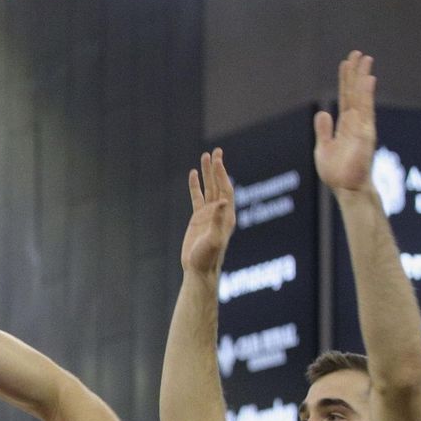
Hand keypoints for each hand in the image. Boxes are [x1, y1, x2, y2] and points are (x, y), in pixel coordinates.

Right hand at [181, 148, 234, 273]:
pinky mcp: (198, 218)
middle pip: (219, 184)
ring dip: (207, 173)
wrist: (199, 269)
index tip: (218, 161)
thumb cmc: (208, 257)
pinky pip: (197, 197)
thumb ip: (219, 220)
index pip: (226, 190)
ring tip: (205, 156)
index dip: (222, 175)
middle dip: (217, 168)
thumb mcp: (214, 239)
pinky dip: (196, 185)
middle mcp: (220, 212)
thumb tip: (223, 202)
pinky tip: (193, 174)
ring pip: (209, 188)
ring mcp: (208, 214)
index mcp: (227, 216)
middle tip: (216, 151)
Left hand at [313, 50, 377, 194]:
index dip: (345, 80)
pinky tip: (368, 79)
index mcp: (345, 125)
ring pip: (361, 97)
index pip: (345, 97)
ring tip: (365, 59)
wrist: (346, 189)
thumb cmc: (337, 173)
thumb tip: (323, 112)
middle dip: (356, 72)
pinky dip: (366, 94)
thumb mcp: (324, 147)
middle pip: (355, 92)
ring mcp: (362, 126)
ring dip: (362, 77)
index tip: (346, 63)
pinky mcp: (365, 133)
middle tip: (358, 53)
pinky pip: (366, 110)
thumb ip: (324, 130)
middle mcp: (356, 122)